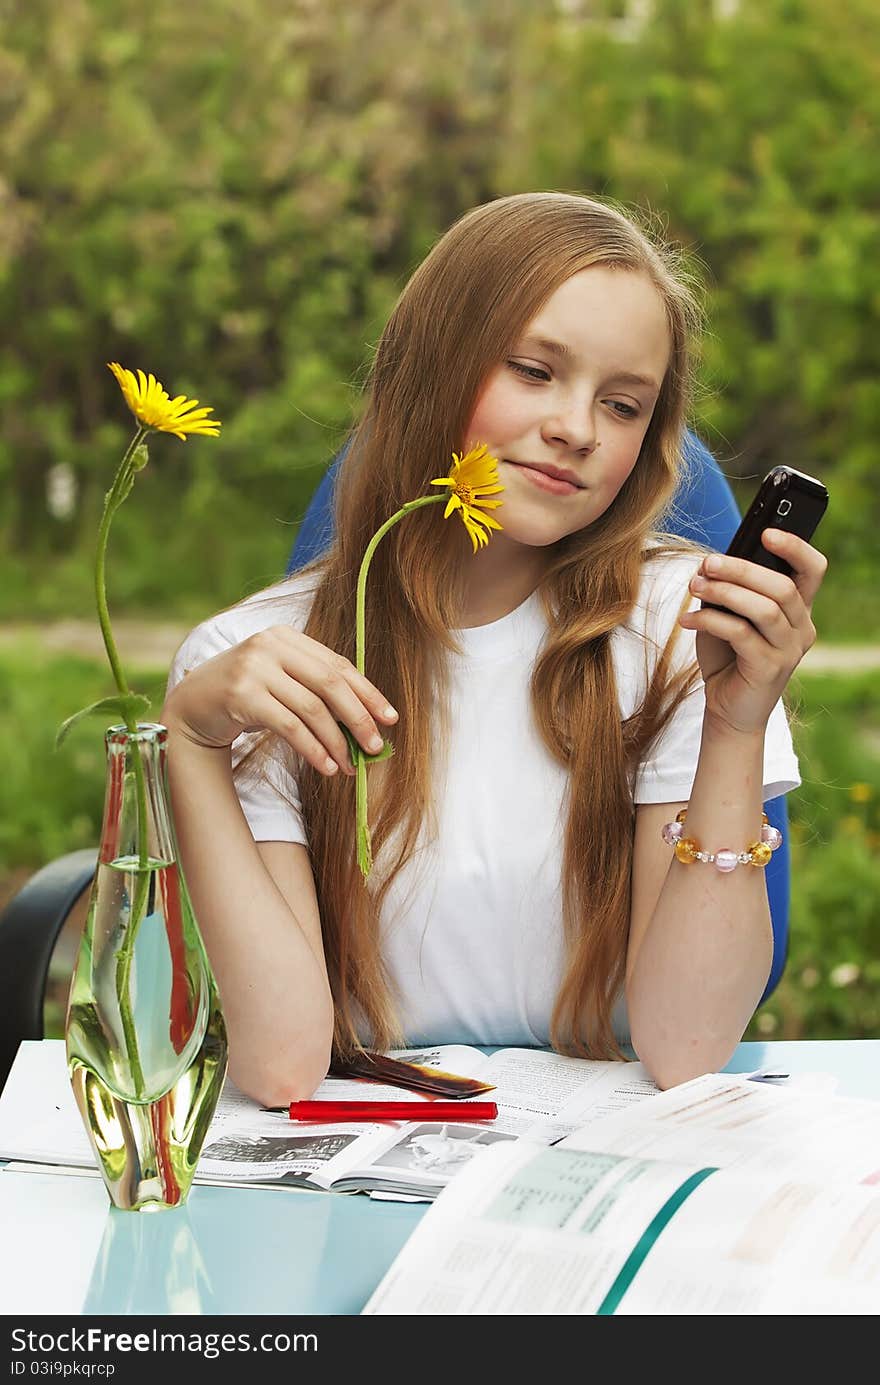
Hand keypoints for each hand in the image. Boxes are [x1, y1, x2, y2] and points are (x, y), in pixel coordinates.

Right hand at [161, 625, 398, 775]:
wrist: (190, 706)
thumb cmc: (245, 697)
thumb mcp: (279, 680)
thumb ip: (314, 687)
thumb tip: (365, 719)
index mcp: (286, 636)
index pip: (338, 665)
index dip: (368, 692)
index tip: (390, 718)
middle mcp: (270, 645)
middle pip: (330, 683)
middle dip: (358, 717)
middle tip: (375, 747)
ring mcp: (254, 668)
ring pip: (311, 708)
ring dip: (336, 741)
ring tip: (349, 766)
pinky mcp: (241, 695)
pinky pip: (289, 726)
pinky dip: (313, 749)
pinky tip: (326, 766)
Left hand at [679, 528, 827, 735]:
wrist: (727, 710)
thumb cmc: (727, 658)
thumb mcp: (730, 617)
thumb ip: (731, 591)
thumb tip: (712, 563)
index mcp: (797, 610)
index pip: (812, 570)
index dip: (795, 547)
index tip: (766, 532)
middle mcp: (801, 628)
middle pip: (782, 586)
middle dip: (742, 569)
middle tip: (708, 563)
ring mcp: (789, 650)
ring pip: (765, 608)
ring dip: (725, 593)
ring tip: (695, 588)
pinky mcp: (769, 669)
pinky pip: (741, 634)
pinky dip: (711, 621)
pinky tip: (687, 620)